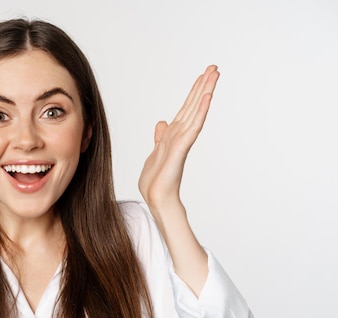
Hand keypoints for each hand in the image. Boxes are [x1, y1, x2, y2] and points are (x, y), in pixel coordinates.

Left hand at [138, 65, 218, 210]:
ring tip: (214, 74)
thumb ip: (161, 136)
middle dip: (204, 85)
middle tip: (215, 67)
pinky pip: (193, 125)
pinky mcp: (182, 147)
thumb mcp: (156, 151)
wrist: (157, 196)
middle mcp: (181, 134)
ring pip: (196, 110)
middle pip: (195, 105)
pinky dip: (201, 111)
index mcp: (175, 133)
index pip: (187, 107)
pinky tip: (207, 97)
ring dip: (205, 92)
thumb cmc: (157, 179)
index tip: (203, 74)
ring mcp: (183, 139)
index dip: (195, 91)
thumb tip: (162, 122)